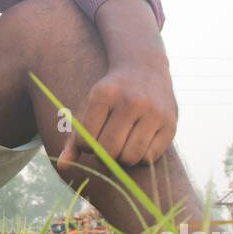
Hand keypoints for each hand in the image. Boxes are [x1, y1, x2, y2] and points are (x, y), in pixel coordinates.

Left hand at [57, 62, 177, 170]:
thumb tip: (62, 165)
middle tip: (106, 146)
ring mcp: (154, 112)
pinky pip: (150, 157)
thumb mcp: (90, 106)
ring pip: (131, 157)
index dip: (85, 147)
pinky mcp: (170, 124)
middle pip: (109, 150)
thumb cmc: (111, 93)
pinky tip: (137, 144)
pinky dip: (140, 158)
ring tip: (121, 146)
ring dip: (122, 159)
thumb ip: (75, 136)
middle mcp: (131, 101)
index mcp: (105, 94)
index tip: (90, 140)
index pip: (87, 140)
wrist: (144, 68)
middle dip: (103, 155)